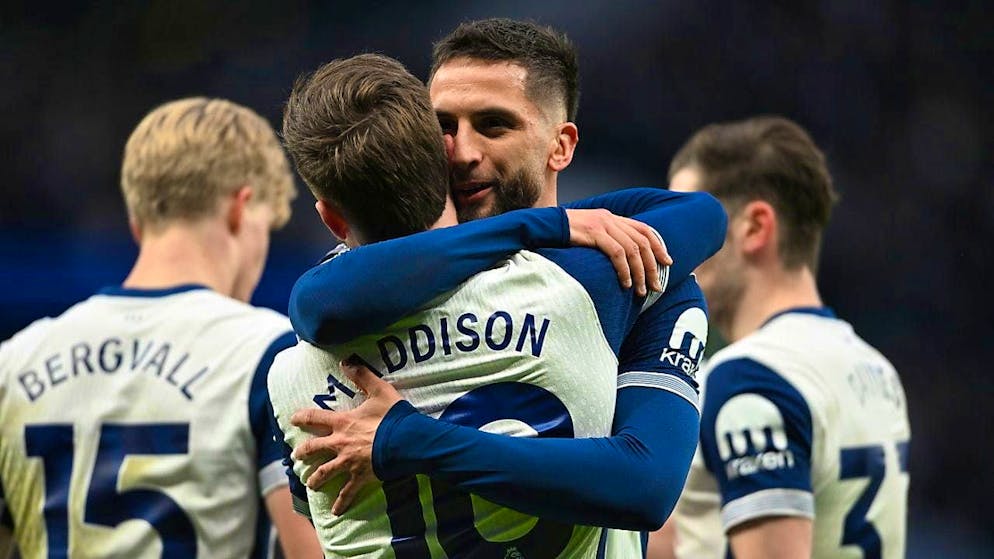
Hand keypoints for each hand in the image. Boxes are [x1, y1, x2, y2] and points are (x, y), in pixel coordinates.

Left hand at [289, 361, 402, 514]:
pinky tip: (336, 512)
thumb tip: (346, 361)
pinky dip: (342, 502)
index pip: (315, 418)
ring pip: (325, 473)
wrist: (406, 441)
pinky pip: (348, 492)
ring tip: (310, 484)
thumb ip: (362, 376)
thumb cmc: (394, 416)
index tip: (292, 419)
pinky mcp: (361, 476)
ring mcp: (349, 462)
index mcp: (343, 422)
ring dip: (316, 479)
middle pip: (314, 449)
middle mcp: (340, 443)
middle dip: (303, 452)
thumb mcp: (379, 391)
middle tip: (296, 455)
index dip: (302, 417)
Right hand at [565, 208, 670, 295]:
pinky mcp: (594, 232)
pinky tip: (624, 283)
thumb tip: (621, 260)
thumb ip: (606, 240)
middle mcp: (611, 219)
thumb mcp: (589, 234)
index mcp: (612, 217)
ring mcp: (603, 224)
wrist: (544, 226)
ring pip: (633, 249)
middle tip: (656, 286)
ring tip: (640, 291)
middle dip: (652, 266)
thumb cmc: (565, 236)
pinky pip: (617, 253)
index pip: (644, 230)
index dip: (659, 246)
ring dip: (640, 273)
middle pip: (642, 242)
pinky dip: (624, 270)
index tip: (668, 262)